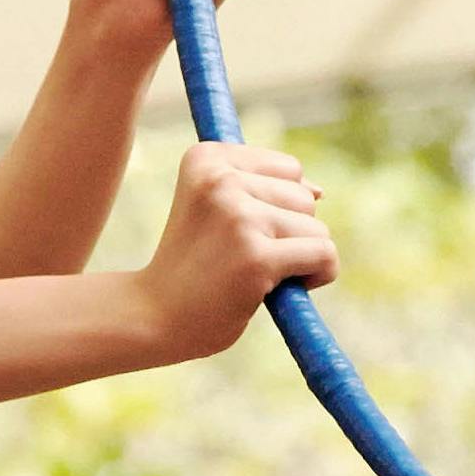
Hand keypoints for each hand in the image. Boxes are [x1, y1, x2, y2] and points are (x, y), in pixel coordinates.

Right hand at [130, 141, 333, 363]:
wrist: (151, 317)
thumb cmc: (191, 265)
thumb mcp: (214, 208)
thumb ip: (264, 189)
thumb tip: (319, 191)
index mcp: (206, 158)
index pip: (288, 169)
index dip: (277, 207)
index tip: (236, 231)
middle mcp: (220, 178)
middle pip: (304, 197)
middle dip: (288, 233)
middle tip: (241, 258)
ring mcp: (238, 217)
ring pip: (316, 228)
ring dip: (298, 256)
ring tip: (252, 273)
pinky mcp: (256, 256)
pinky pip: (323, 255)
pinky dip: (317, 275)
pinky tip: (279, 289)